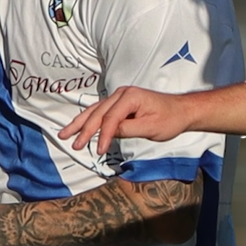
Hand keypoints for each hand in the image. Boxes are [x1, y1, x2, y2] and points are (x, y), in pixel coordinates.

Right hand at [59, 86, 193, 155]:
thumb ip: (128, 129)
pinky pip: (100, 112)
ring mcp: (119, 97)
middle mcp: (122, 94)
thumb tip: (109, 133)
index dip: (103, 136)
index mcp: (130, 97)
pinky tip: (78, 127)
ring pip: (94, 111)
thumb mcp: (151, 128)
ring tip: (64, 134)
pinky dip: (88, 120)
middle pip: (97, 113)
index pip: (110, 119)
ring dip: (79, 123)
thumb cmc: (170, 118)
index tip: (100, 151)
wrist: (181, 111)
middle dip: (83, 129)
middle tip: (73, 144)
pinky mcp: (119, 104)